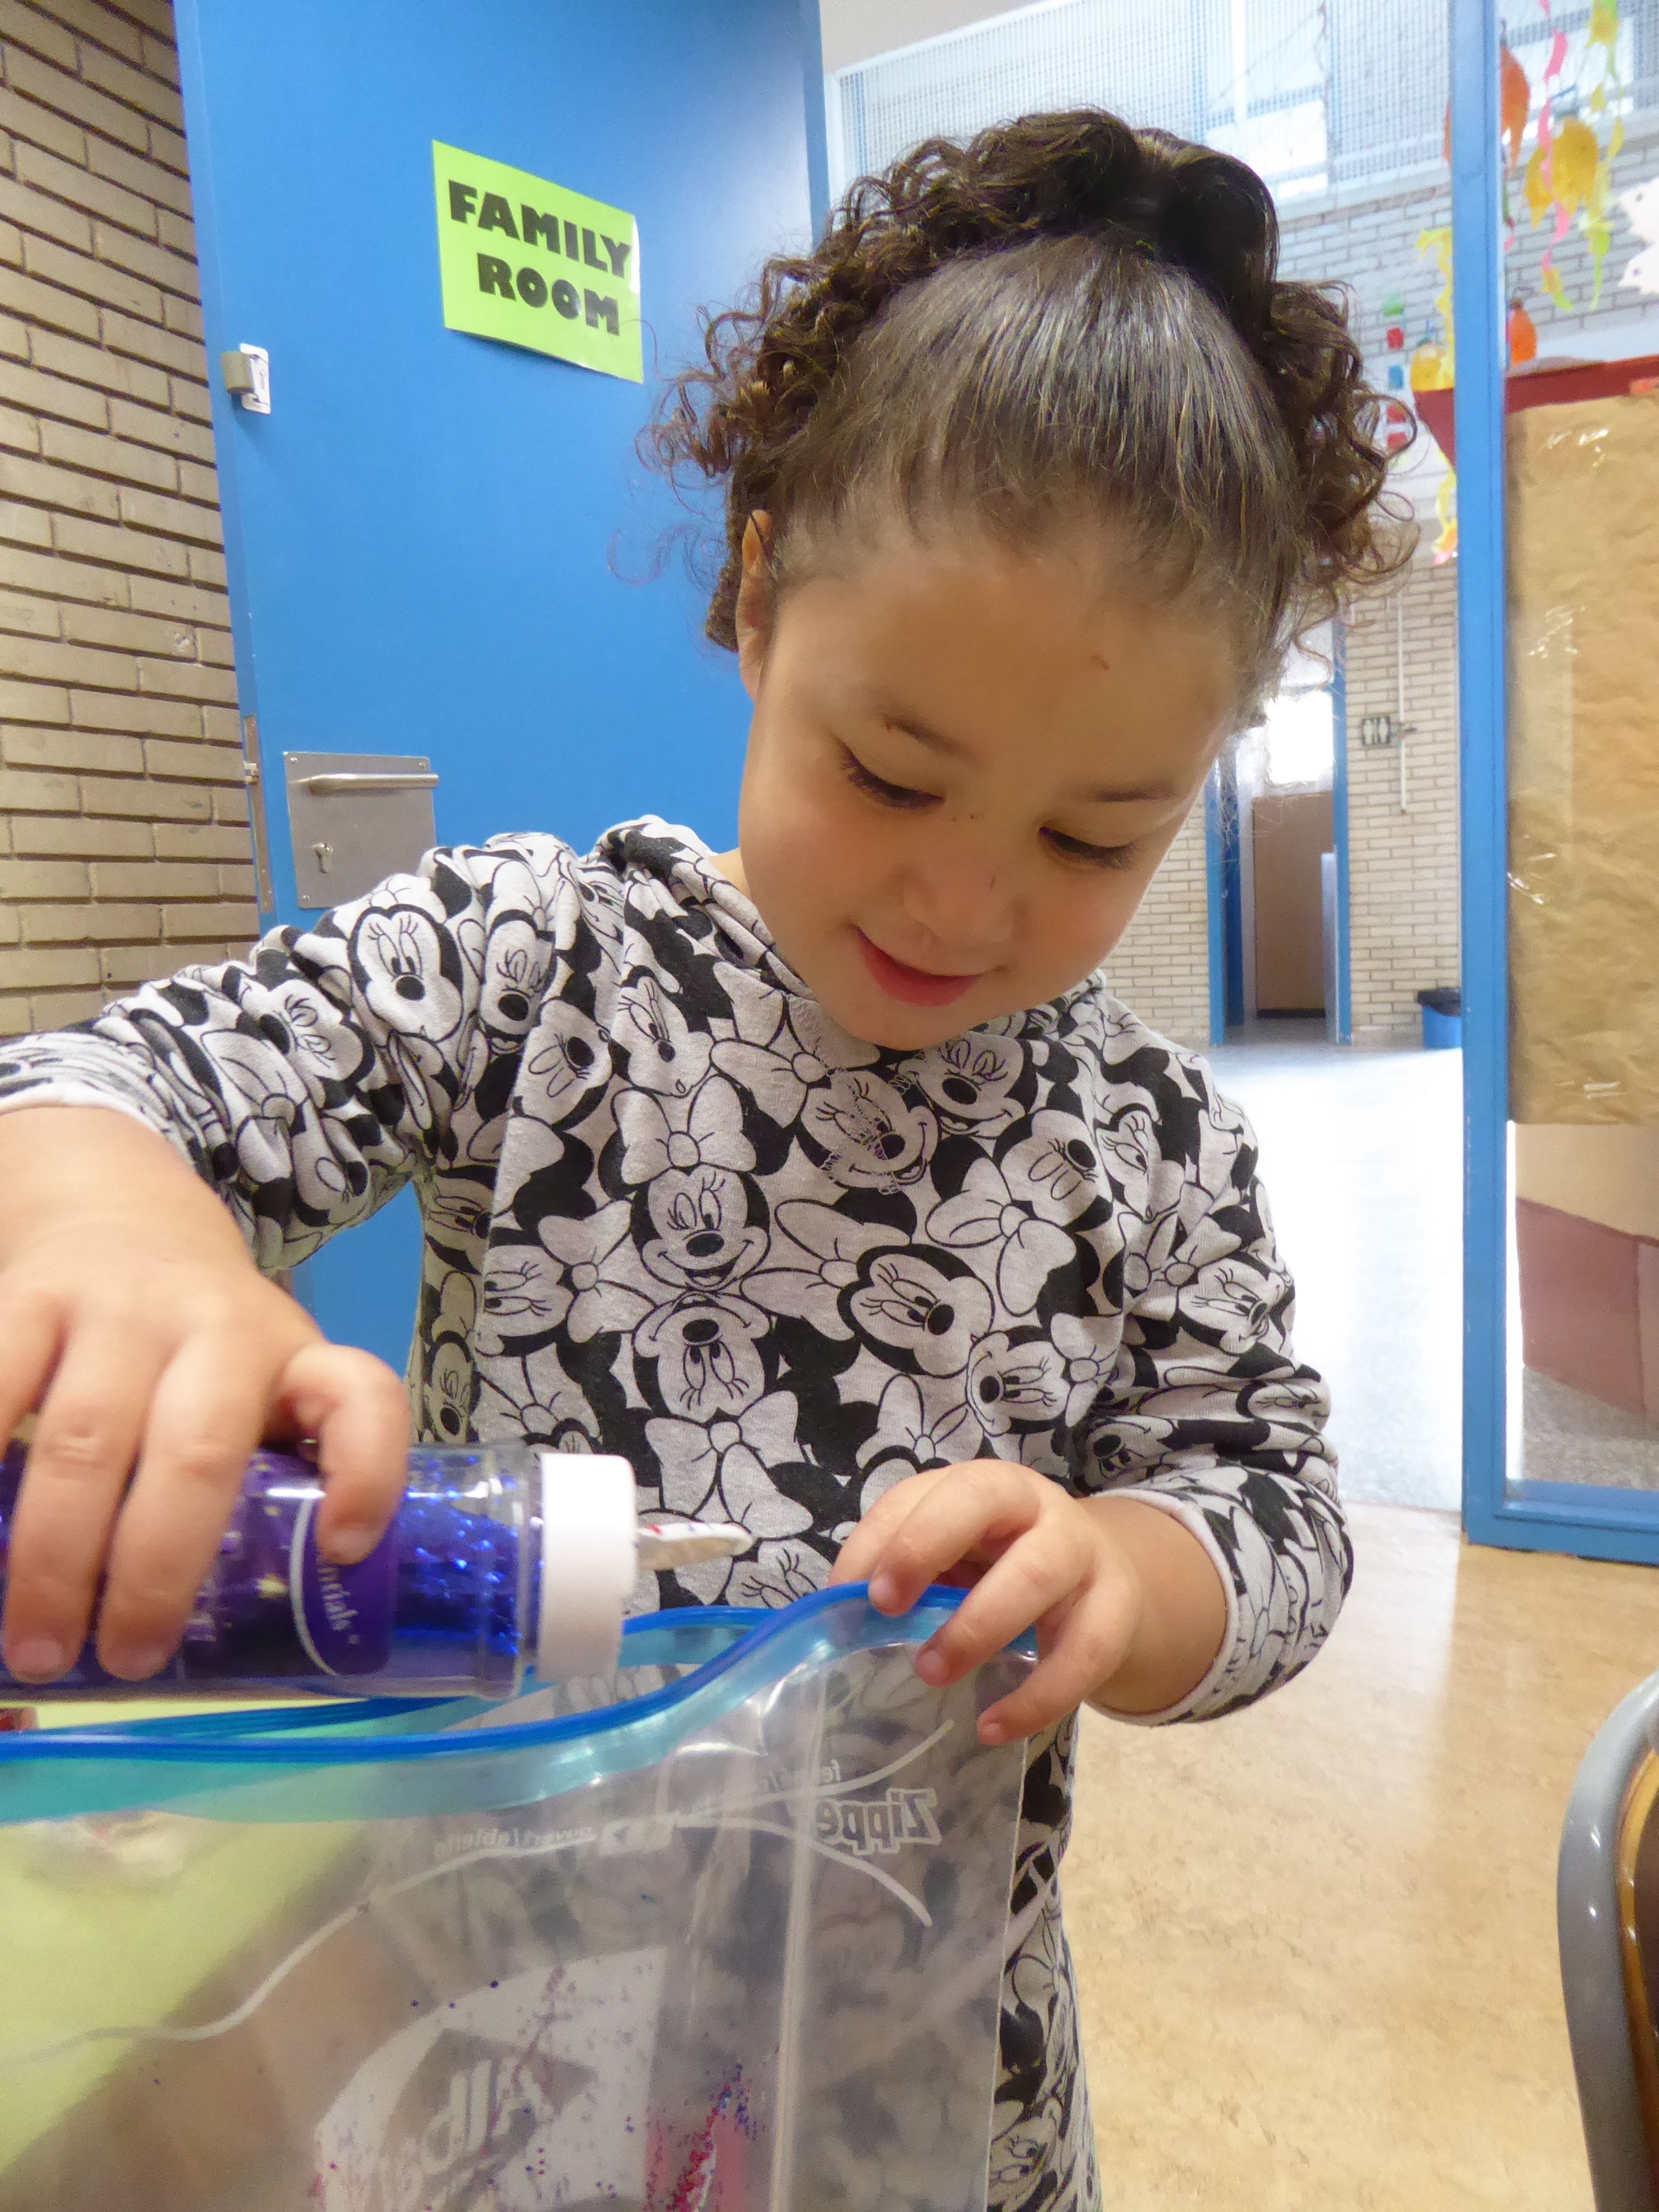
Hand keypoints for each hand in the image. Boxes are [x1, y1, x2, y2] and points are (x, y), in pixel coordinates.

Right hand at [0, 1107, 408, 1684]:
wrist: (123, 1212)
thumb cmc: (201, 1348)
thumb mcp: (260, 1387)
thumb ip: (264, 1480)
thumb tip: (249, 1642)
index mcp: (292, 1358)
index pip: (359, 1400)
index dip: (366, 1472)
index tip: (343, 1550)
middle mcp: (216, 1327)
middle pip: (198, 1451)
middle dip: (159, 1570)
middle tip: (126, 1661)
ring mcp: (119, 1309)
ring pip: (86, 1440)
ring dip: (53, 1559)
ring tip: (35, 1649)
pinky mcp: (28, 1299)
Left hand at [831, 1460, 1227, 1742]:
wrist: (1102, 1580)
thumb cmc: (1003, 1568)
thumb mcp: (958, 1560)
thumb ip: (907, 1576)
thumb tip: (837, 1617)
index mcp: (985, 1486)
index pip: (928, 1490)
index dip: (889, 1535)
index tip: (855, 1591)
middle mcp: (1035, 1506)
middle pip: (984, 1500)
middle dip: (925, 1548)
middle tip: (886, 1610)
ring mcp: (1082, 1553)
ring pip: (1036, 1575)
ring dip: (977, 1626)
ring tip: (930, 1672)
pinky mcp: (1115, 1611)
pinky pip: (1083, 1654)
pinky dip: (1036, 1697)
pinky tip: (991, 1727)